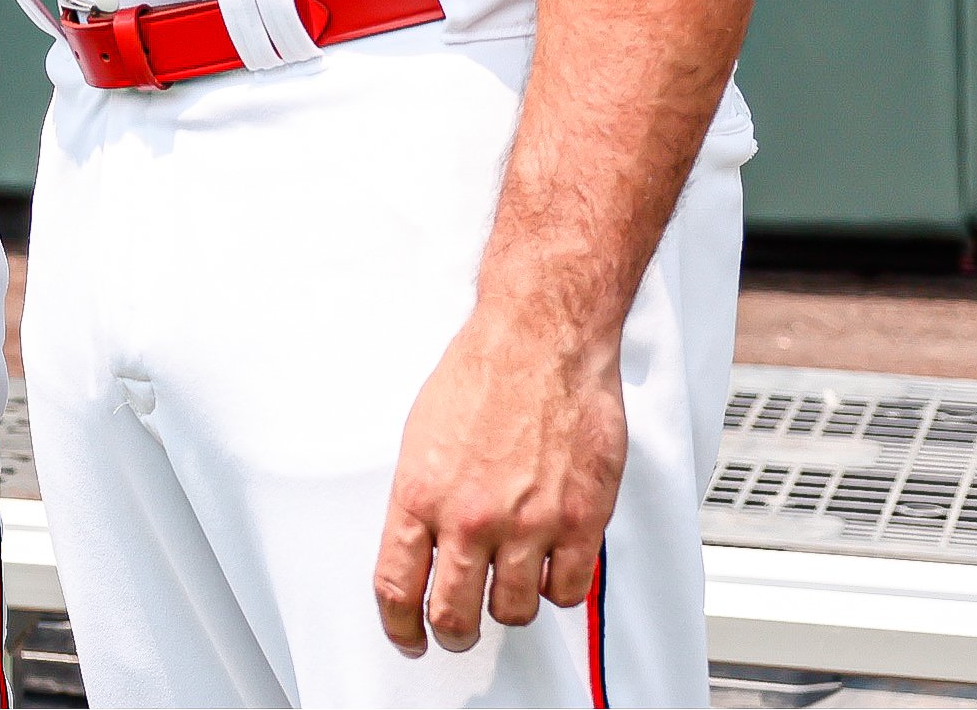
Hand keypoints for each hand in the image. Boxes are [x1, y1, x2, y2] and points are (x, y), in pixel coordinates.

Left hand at [373, 302, 625, 655]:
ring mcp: (528, 524)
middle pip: (454, 617)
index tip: (408, 637)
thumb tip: (419, 547)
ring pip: (514, 612)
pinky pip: (568, 592)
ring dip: (508, 606)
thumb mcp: (420, 437)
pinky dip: (559, 589)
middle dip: (452, 633)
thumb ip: (421, 499)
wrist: (540, 340)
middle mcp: (470, 518)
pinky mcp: (580, 521)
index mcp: (420, 495)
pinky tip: (551, 566)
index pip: (397, 588)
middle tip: (456, 630)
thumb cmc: (481, 375)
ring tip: (507, 584)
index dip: (400, 626)